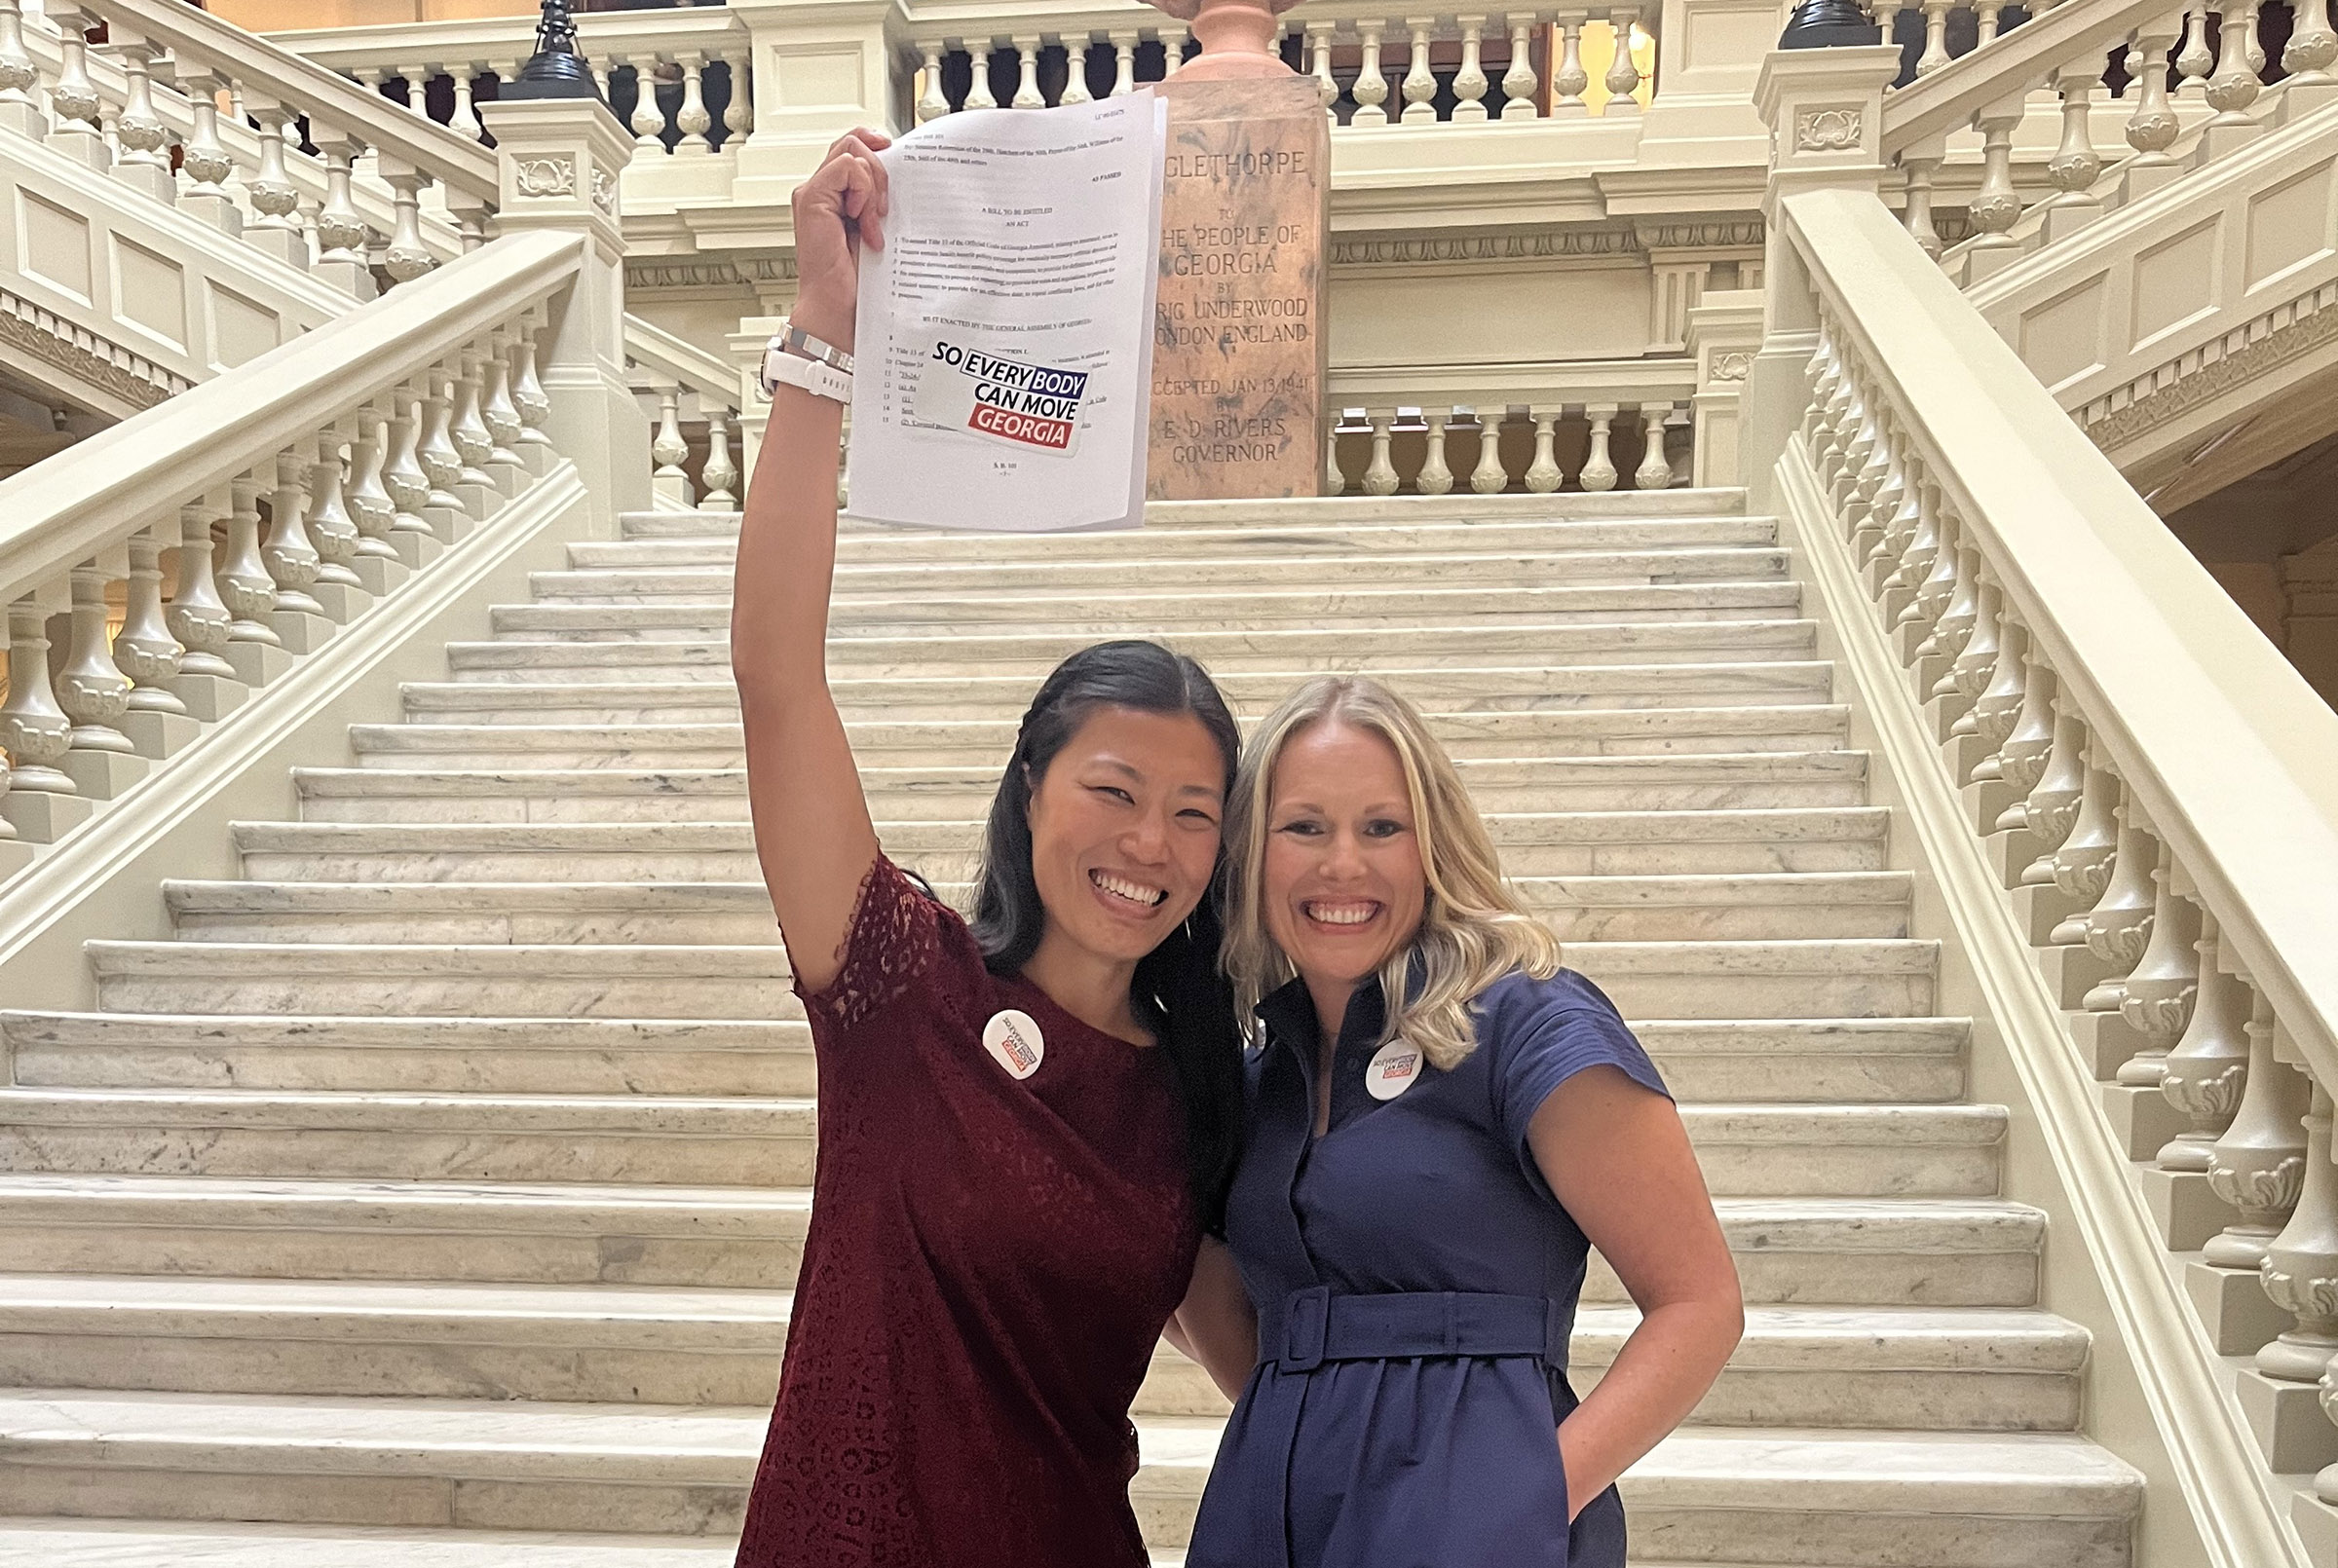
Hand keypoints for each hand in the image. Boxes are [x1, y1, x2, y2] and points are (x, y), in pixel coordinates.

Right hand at [789, 128, 889, 353]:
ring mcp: (813, 194)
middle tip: (886, 210)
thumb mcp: (878, 230)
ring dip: (872, 186)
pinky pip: (846, 168)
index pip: (853, 149)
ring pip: (851, 152)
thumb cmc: (858, 281)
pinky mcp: (811, 200)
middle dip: (879, 169)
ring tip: (872, 223)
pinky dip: (863, 192)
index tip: (897, 157)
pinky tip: (862, 222)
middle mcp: (821, 190)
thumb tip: (904, 176)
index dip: (875, 145)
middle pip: (852, 142)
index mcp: (835, 195)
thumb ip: (880, 202)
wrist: (840, 308)